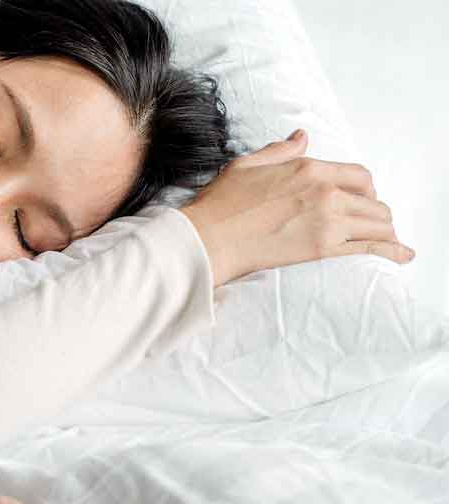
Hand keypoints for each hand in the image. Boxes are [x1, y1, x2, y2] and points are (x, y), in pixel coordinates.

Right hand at [181, 129, 414, 286]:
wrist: (210, 238)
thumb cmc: (221, 204)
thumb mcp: (248, 164)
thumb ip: (280, 151)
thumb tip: (301, 138)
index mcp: (309, 168)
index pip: (359, 175)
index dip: (366, 188)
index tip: (362, 199)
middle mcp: (325, 191)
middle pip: (373, 200)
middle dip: (375, 212)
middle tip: (369, 223)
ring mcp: (328, 220)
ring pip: (378, 223)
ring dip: (383, 231)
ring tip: (384, 240)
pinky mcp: (323, 248)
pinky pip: (370, 247)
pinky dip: (392, 251)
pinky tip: (404, 255)